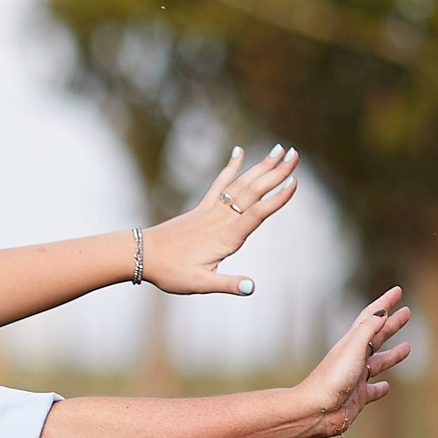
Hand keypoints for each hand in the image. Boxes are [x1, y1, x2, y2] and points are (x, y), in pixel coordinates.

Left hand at [142, 144, 301, 295]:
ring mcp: (211, 211)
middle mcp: (220, 219)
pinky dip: (230, 167)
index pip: (256, 214)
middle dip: (276, 173)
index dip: (276, 199)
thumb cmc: (170, 272)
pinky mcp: (201, 208)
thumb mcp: (199, 284)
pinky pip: (219, 183)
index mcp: (225, 237)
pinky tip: (239, 152)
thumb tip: (251, 288)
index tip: (294, 182)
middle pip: (253, 192)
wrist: (140, 255)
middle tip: (296, 154)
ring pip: (240, 184)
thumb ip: (227, 284)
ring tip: (279, 149)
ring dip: (261, 166)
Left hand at [297, 287, 413, 437]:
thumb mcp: (352, 349)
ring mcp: (356, 378)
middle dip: (392, 324)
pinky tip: (386, 386)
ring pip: (379, 362)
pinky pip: (373, 391)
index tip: (397, 291)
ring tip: (408, 347)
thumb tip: (382, 311)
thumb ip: (367, 330)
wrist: (315, 410)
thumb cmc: (332, 379)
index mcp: (352, 343)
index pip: (371, 317)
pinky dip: (381, 387)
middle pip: (377, 336)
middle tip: (407, 312)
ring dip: (393, 354)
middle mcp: (354, 358)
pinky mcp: (358, 397)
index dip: (384, 303)